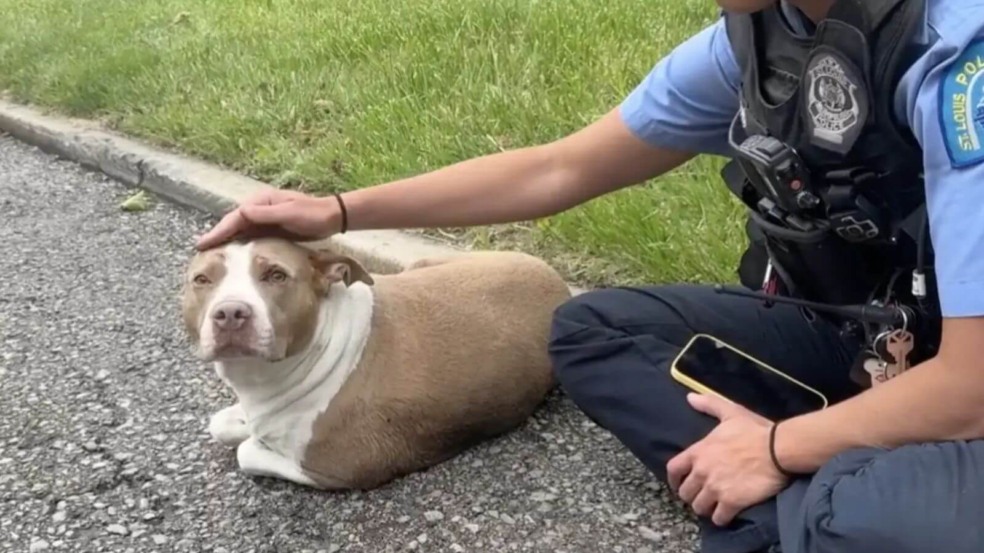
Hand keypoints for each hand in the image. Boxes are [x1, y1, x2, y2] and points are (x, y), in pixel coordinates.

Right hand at [195, 189, 341, 249]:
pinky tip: (233, 250)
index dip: (219, 230)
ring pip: (241, 229)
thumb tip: (241, 211)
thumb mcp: (289, 213)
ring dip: (226, 238)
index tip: (203, 242)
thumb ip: (265, 214)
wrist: (331, 217)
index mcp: (262, 201)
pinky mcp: (272, 227)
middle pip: (234, 222)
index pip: (235, 217)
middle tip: (199, 247)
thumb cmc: (312, 214)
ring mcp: (266, 217)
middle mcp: (261, 208)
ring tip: (210, 250)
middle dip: (218, 234)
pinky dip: (239, 241)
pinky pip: (251, 234)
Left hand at [666, 393, 789, 526]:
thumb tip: (690, 397)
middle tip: (701, 496)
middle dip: (692, 495)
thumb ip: (708, 404)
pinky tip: (726, 515)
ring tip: (713, 506)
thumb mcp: (730, 411)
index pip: (673, 469)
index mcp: (699, 451)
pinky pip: (718, 518)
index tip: (678, 484)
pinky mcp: (731, 502)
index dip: (673, 480)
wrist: (778, 449)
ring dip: (705, 508)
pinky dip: (721, 519)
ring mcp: (715, 488)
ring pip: (699, 507)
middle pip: (685, 493)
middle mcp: (702, 471)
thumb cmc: (755, 430)